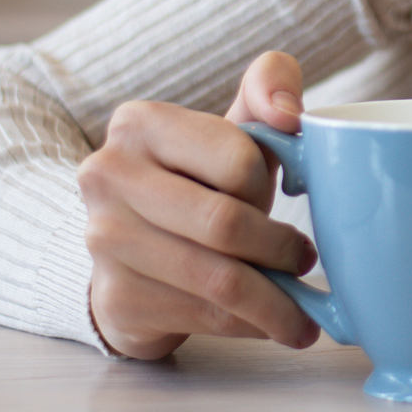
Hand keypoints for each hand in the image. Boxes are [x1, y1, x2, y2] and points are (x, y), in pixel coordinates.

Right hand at [78, 51, 320, 359]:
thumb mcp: (232, 127)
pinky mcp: (116, 299)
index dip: (269, 185)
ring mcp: (105, 242)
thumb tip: (290, 113)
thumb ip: (270, 85)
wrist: (128, 249)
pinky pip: (204, 318)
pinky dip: (250, 325)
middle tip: (306, 261)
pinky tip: (267, 324)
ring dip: (277, 302)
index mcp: (139, 123)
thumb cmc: (198, 182)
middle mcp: (108, 177)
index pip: (237, 158)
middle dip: (282, 251)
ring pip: (219, 281)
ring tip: (303, 311)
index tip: (283, 196)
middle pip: (226, 225)